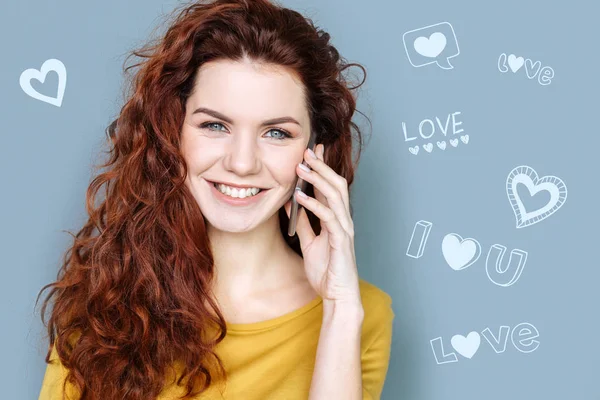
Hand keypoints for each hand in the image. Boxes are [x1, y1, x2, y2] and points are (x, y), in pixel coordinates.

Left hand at [284, 144, 361, 307]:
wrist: (337, 295)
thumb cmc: (327, 272)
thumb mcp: (310, 243)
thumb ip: (304, 224)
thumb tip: (292, 205)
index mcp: (336, 219)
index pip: (330, 187)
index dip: (322, 168)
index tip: (312, 152)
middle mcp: (343, 220)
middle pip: (336, 185)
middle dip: (322, 166)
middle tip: (307, 151)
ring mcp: (344, 229)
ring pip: (335, 196)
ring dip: (318, 180)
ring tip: (302, 168)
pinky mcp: (341, 241)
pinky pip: (329, 217)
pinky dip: (315, 204)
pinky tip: (301, 197)